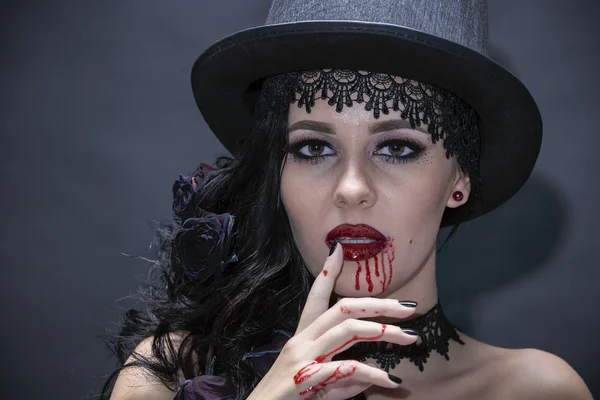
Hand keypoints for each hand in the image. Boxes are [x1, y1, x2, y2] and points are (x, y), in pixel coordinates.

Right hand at [248, 241, 418, 399]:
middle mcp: (301, 340)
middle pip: (342, 309)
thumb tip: (369, 376)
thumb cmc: (287, 399)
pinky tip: (390, 380)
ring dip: (382, 332)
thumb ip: (341, 377)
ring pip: (347, 331)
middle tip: (408, 308)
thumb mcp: (316, 383)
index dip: (327, 272)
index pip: (316, 297)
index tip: (339, 248)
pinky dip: (371, 373)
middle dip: (378, 304)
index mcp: (302, 336)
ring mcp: (303, 357)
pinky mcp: (305, 378)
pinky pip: (345, 369)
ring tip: (409, 337)